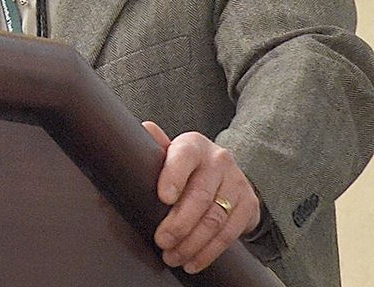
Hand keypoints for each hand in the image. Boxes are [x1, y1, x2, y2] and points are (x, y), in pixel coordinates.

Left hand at [142, 121, 260, 273]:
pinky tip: (193, 261)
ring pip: (215, 219)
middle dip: (179, 223)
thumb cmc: (183, 166)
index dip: (173, 176)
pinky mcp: (249, 204)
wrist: (221, 174)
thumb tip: (142, 130)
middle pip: (200, 196)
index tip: (162, 198)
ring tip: (172, 256)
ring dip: (192, 243)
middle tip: (161, 241)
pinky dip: (209, 252)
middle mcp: (218, 160)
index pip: (183, 157)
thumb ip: (152, 148)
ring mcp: (237, 182)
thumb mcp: (167, 154)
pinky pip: (229, 234)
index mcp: (193, 145)